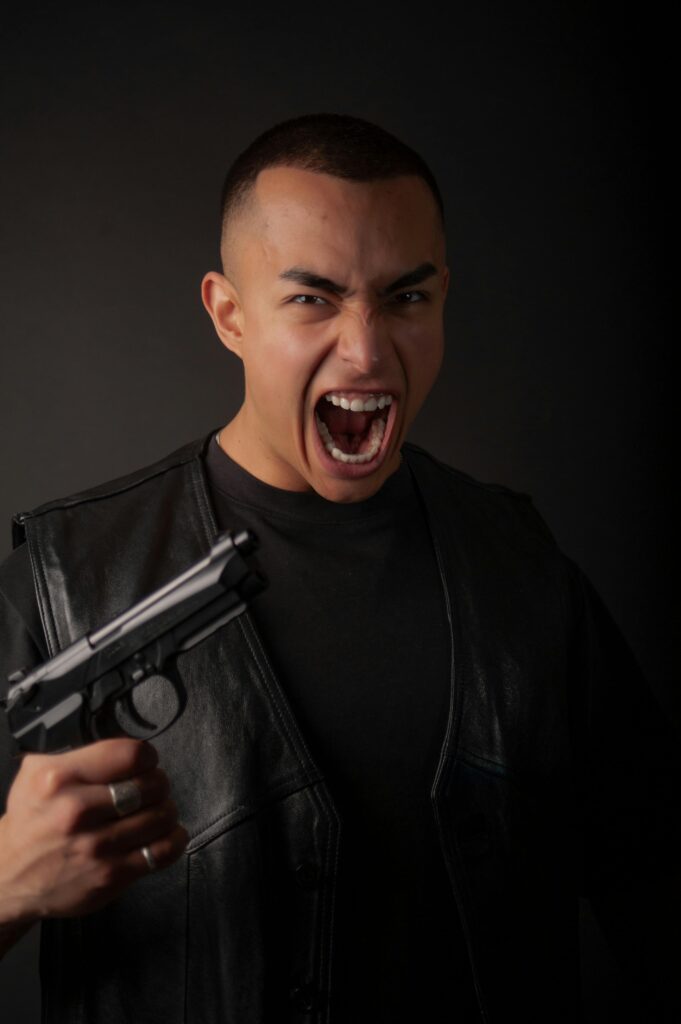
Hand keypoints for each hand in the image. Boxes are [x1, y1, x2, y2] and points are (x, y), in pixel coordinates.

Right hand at [0, 738, 187, 928]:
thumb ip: (77, 753)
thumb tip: (119, 747)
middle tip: (150, 788)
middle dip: (158, 783)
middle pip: (153, 784)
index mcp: (59, 778)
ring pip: (163, 816)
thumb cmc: (30, 821)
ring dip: (166, 810)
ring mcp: (96, 847)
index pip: (132, 755)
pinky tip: (162, 834)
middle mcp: (77, 811)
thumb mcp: (36, 773)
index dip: (147, 757)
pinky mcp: (110, 876)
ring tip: (155, 811)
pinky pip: (163, 851)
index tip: (144, 763)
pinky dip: (172, 839)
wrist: (8, 877)